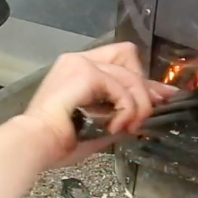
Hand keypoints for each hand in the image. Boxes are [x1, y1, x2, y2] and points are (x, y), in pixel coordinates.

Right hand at [17, 42, 176, 167]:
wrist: (36, 142)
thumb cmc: (58, 141)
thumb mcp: (98, 124)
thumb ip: (120, 113)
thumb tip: (146, 113)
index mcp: (77, 70)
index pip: (119, 61)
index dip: (143, 79)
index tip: (162, 99)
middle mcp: (79, 59)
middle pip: (128, 55)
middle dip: (144, 86)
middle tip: (145, 115)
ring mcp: (82, 64)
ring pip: (130, 75)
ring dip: (138, 105)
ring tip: (128, 128)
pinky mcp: (86, 73)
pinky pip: (122, 88)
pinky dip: (127, 109)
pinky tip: (116, 127)